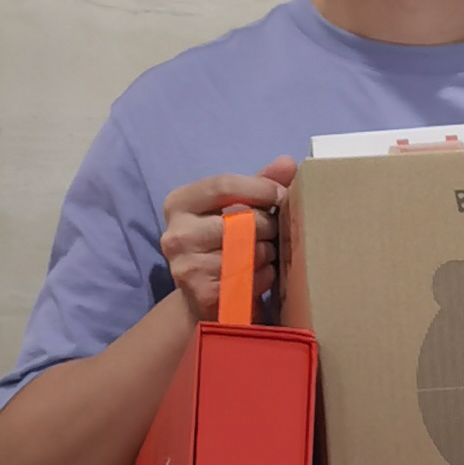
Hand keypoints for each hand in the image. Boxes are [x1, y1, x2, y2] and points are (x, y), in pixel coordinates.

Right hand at [157, 157, 297, 322]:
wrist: (204, 301)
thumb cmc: (223, 245)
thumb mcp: (236, 208)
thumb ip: (258, 184)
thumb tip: (287, 163)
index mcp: (179, 204)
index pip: (223, 185)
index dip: (260, 188)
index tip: (283, 196)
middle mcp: (175, 234)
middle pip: (241, 219)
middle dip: (269, 226)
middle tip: (275, 234)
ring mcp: (186, 267)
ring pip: (250, 250)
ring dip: (268, 253)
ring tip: (265, 256)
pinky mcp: (203, 295)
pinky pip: (251, 277)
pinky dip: (264, 277)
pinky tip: (258, 277)